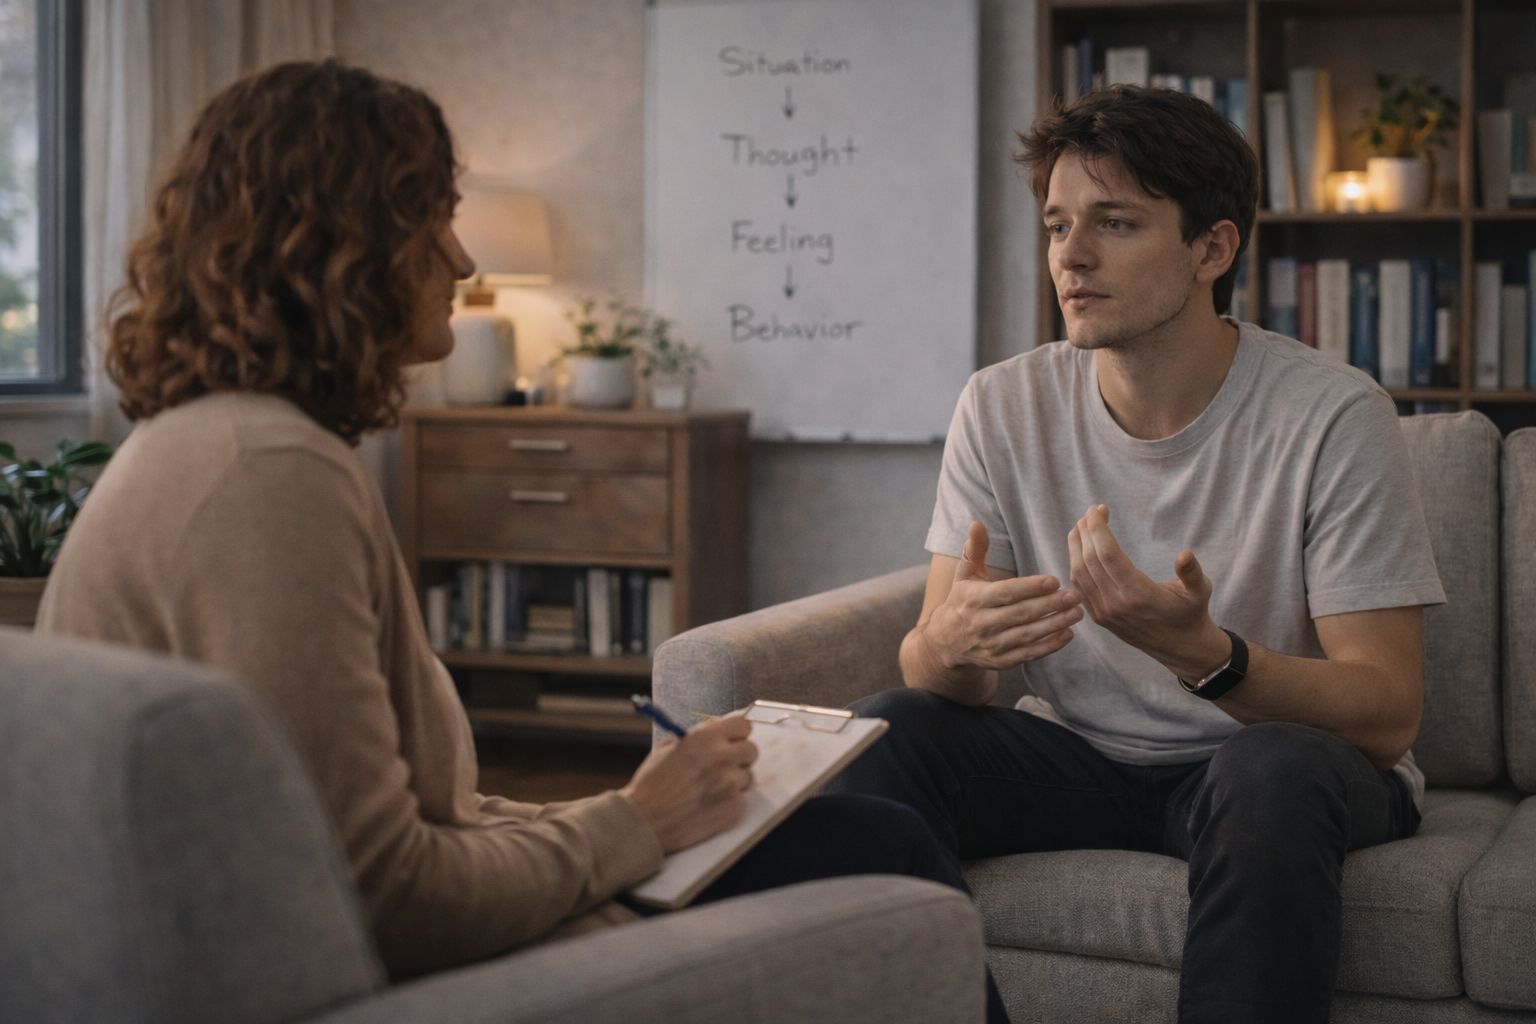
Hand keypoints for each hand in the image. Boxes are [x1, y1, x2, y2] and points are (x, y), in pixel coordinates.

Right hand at [620, 715, 756, 853]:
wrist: (645, 820)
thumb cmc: (651, 785)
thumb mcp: (668, 749)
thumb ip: (696, 740)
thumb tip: (715, 737)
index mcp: (706, 738)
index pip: (743, 724)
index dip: (737, 733)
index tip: (732, 739)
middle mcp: (722, 758)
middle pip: (751, 750)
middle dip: (739, 756)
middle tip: (723, 765)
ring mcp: (731, 785)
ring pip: (747, 776)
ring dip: (733, 781)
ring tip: (709, 789)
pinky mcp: (734, 809)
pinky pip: (741, 799)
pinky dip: (728, 802)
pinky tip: (708, 804)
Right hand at [924, 521, 1081, 670]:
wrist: (945, 641)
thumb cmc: (962, 600)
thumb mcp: (964, 574)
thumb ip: (975, 550)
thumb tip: (977, 524)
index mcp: (973, 599)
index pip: (1006, 593)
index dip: (1030, 587)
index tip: (1055, 580)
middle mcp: (982, 623)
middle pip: (1021, 614)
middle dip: (1050, 605)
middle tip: (1075, 595)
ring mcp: (991, 645)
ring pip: (1027, 635)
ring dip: (1054, 625)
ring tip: (1077, 614)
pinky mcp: (1000, 661)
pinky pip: (1028, 654)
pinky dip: (1049, 646)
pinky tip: (1067, 634)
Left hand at [1066, 504, 1228, 678]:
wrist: (1179, 647)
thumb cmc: (1190, 614)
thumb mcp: (1200, 592)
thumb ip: (1193, 574)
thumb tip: (1185, 554)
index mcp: (1139, 595)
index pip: (1108, 555)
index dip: (1098, 529)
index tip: (1098, 510)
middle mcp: (1116, 604)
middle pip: (1089, 560)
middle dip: (1086, 531)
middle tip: (1092, 512)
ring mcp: (1104, 612)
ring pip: (1079, 572)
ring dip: (1076, 545)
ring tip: (1084, 525)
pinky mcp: (1098, 616)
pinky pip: (1079, 586)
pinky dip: (1075, 562)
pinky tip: (1081, 547)